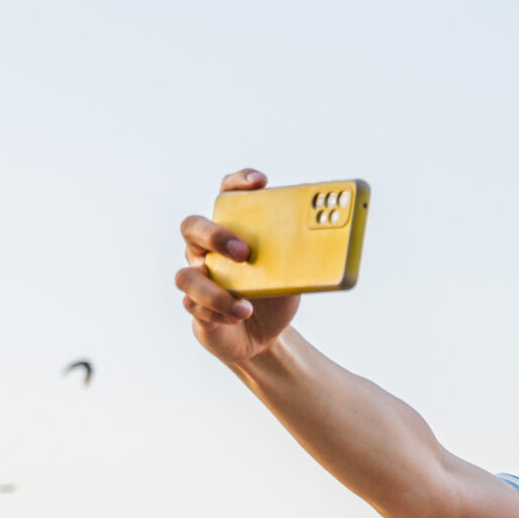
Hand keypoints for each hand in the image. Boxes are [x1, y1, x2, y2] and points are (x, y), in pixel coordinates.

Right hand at [176, 170, 304, 364]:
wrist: (267, 335)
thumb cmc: (276, 294)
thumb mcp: (294, 275)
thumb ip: (301, 256)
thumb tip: (332, 240)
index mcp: (232, 230)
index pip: (227, 195)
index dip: (239, 182)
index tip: (261, 182)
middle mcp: (207, 249)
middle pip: (193, 227)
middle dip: (215, 235)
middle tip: (243, 251)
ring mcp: (198, 277)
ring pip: (186, 275)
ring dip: (215, 290)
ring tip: (246, 303)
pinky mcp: (196, 307)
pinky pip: (194, 306)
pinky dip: (218, 312)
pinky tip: (240, 315)